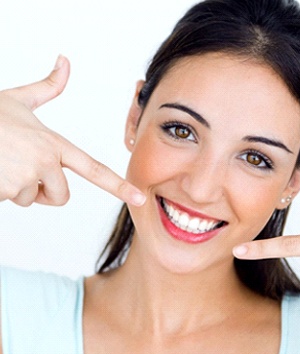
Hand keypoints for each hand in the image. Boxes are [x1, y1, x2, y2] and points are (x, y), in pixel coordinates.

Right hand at [0, 55, 145, 206]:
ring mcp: (25, 176)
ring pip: (31, 199)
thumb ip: (47, 87)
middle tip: (20, 167)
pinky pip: (9, 201)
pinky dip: (0, 190)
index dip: (119, 186)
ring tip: (2, 162)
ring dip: (16, 188)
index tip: (140, 198)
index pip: (94, 169)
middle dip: (43, 191)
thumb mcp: (18, 99)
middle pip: (61, 196)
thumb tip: (65, 60)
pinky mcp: (6, 189)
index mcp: (54, 143)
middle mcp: (45, 161)